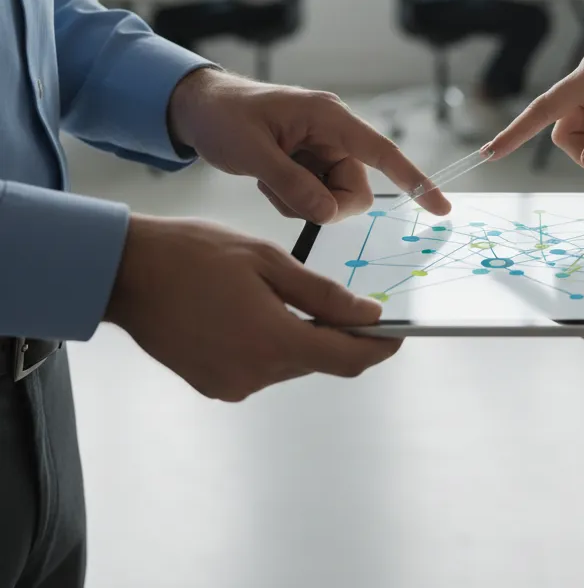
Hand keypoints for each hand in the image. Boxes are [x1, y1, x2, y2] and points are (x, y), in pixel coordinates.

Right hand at [105, 215, 399, 399]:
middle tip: (349, 301)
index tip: (399, 333)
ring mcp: (230, 385)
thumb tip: (370, 316)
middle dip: (340, 335)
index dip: (379, 348)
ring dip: (304, 336)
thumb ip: (324, 296)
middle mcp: (254, 375)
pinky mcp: (213, 385)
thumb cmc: (198, 254)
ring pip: (291, 364)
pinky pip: (262, 368)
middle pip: (320, 361)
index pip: (347, 359)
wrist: (128, 272)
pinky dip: (273, 343)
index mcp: (274, 342)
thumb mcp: (270, 262)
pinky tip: (259, 310)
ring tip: (289, 295)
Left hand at [168, 69, 449, 222]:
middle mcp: (333, 132)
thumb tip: (327, 214)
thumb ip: (293, 185)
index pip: (382, 152)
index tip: (440, 207)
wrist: (197, 108)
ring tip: (268, 179)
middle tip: (283, 193)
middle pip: (356, 187)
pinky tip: (268, 179)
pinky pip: (316, 195)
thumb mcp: (253, 153)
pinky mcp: (310, 161)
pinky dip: (293, 197)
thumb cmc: (224, 118)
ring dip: (302, 200)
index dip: (415, 181)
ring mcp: (322, 148)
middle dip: (324, 202)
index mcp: (329, 118)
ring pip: (335, 196)